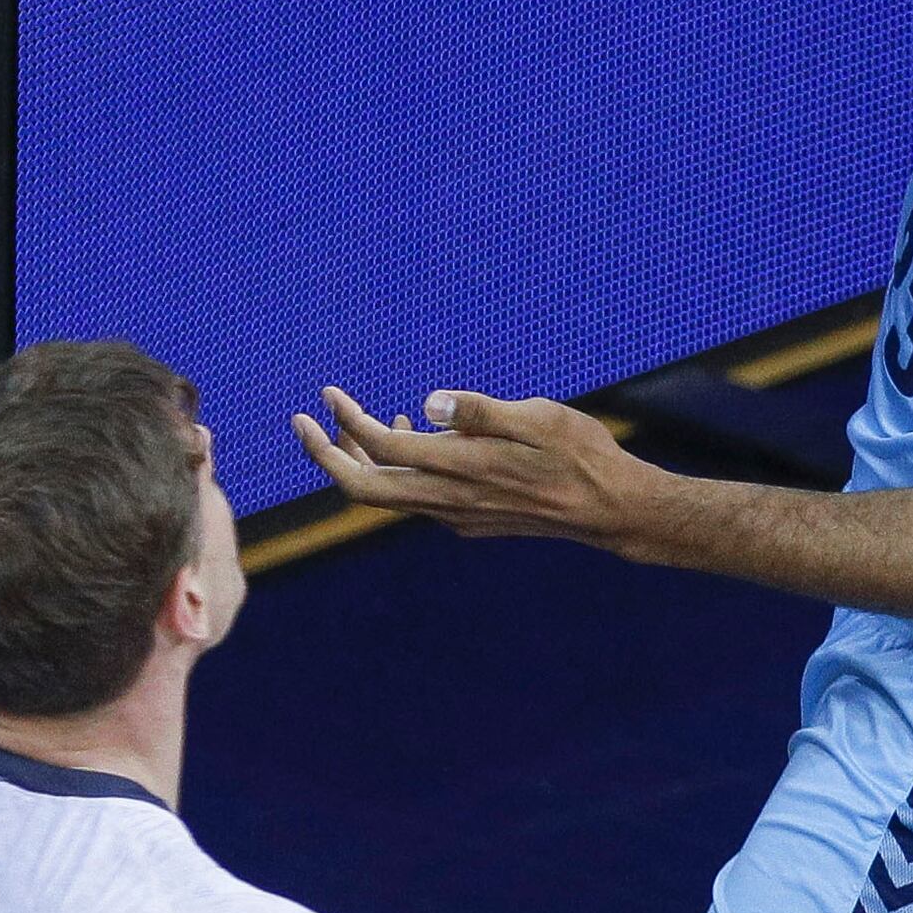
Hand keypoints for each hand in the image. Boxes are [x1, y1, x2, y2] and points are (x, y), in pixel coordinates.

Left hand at [295, 385, 662, 551]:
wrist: (611, 511)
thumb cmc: (582, 455)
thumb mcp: (538, 417)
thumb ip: (480, 411)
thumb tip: (428, 403)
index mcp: (464, 468)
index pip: (383, 448)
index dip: (347, 420)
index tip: (329, 393)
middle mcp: (451, 500)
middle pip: (364, 488)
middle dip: (325, 455)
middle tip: (301, 422)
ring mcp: (458, 515)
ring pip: (387, 495)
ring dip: (359, 460)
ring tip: (352, 421)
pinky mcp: (469, 519)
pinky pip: (413, 497)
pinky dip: (395, 468)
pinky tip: (413, 434)